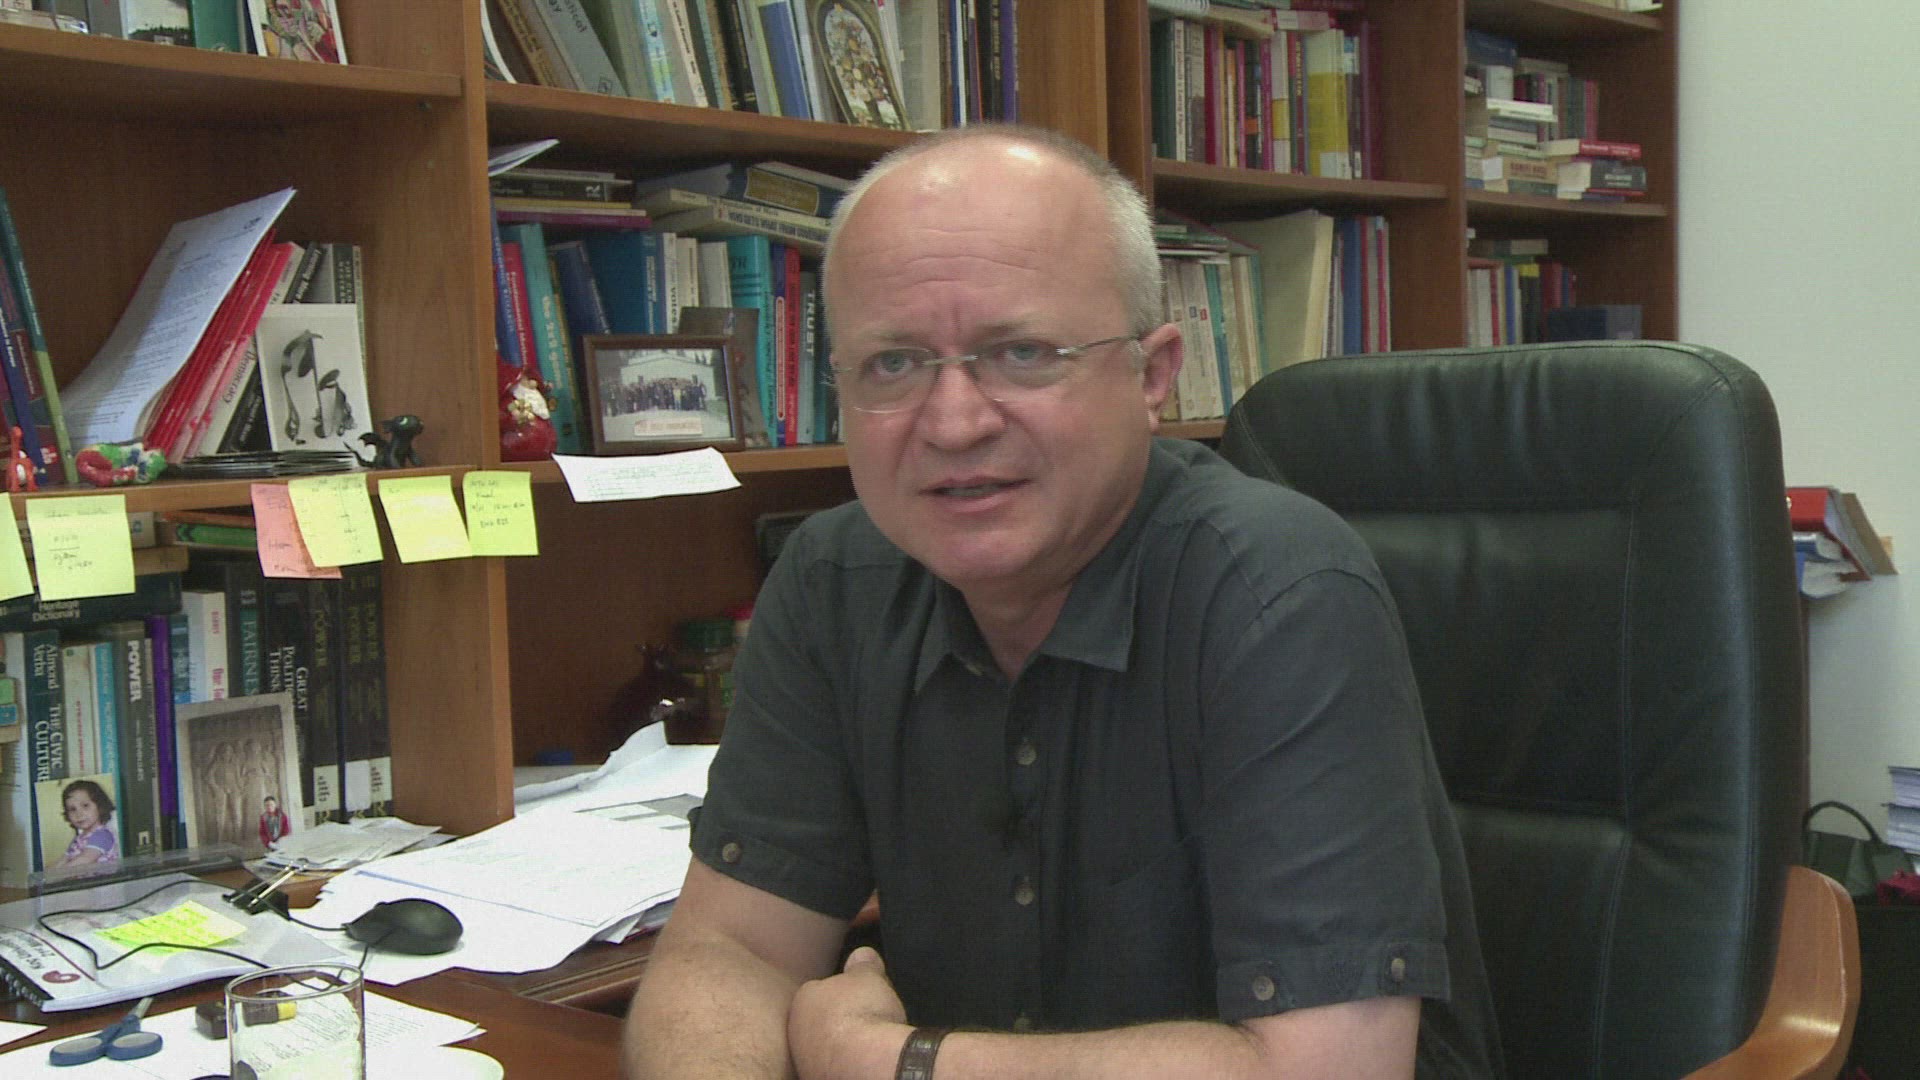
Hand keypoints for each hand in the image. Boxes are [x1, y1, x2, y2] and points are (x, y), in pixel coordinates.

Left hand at [789, 946, 912, 1079]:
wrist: (864, 1062)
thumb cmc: (863, 1015)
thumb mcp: (869, 977)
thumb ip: (863, 964)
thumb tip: (863, 955)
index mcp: (803, 998)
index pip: (819, 991)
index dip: (841, 994)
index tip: (858, 999)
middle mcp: (795, 1029)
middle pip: (817, 1020)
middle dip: (836, 1021)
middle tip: (861, 1021)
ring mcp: (802, 1058)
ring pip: (820, 1046)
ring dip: (837, 1045)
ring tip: (862, 1045)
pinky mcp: (813, 1078)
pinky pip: (829, 1066)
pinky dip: (840, 1064)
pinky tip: (856, 1062)